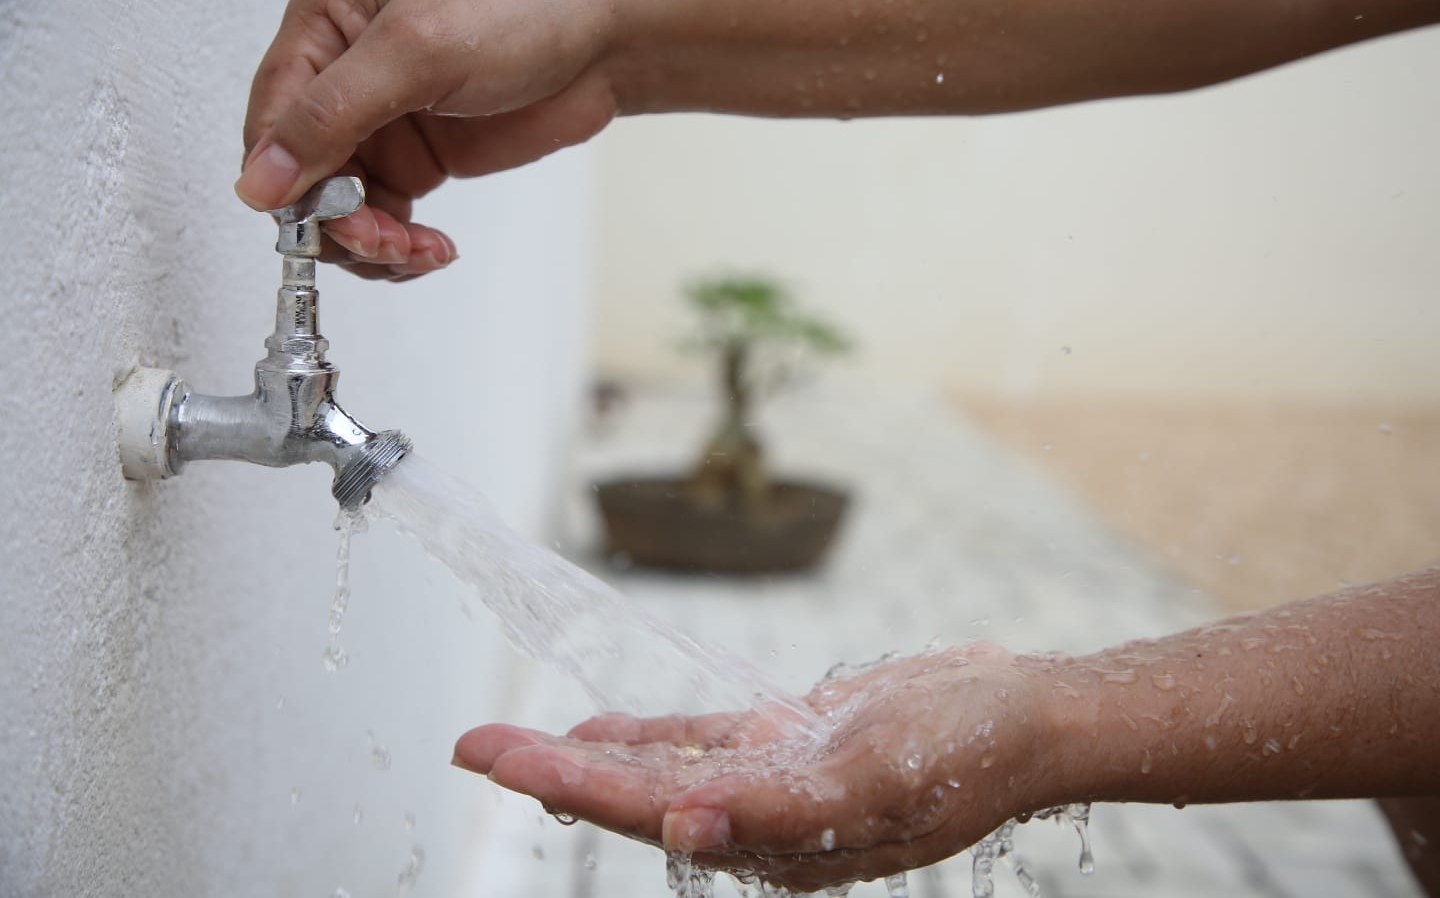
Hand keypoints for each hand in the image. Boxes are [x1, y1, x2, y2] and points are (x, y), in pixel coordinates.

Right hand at [236, 0, 625, 279]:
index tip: (318, 220)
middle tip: (383, 240)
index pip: (271, 118)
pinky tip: (431, 248)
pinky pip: (381, 221)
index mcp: (324, 25)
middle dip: (336, 221)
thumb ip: (333, 115)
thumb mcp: (416, 52)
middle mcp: (342, 76)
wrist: (604, 40)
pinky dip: (400, 247)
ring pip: (339, 209)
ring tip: (413, 249)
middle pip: (301, 175)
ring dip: (369, 244)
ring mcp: (380, 123)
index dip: (285, 179)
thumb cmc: (522, 10)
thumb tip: (262, 179)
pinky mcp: (416, 161)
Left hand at [453, 645, 1058, 890]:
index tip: (499, 760)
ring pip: (658, 767)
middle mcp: (760, 818)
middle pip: (634, 792)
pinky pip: (700, 743)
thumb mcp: (875, 777)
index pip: (647, 811)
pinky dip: (646, 737)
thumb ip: (774, 809)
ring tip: (513, 740)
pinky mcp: (789, 746)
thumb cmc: (967, 749)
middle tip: (472, 745)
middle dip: (553, 770)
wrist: (1027, 719)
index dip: (570, 784)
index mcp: (775, 837)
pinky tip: (599, 727)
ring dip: (586, 752)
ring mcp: (772, 781)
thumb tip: (679, 825)